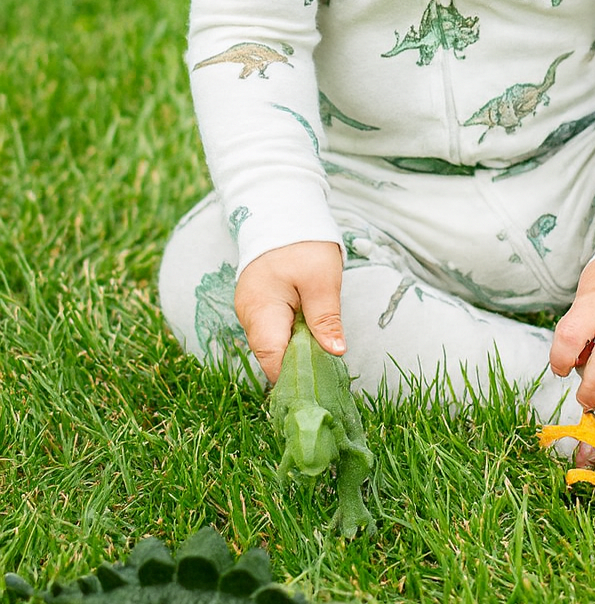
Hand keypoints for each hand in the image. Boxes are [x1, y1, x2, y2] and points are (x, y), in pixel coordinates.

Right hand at [234, 240, 344, 384]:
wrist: (282, 215)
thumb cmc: (304, 245)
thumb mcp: (322, 281)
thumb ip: (326, 319)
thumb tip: (336, 352)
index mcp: (261, 311)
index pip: (272, 359)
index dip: (293, 377)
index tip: (317, 388)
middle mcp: (249, 316)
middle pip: (271, 356)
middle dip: (297, 367)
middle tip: (327, 375)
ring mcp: (251, 312)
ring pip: (274, 345)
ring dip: (296, 352)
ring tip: (322, 358)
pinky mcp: (259, 307)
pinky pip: (274, 332)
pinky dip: (292, 339)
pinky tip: (311, 340)